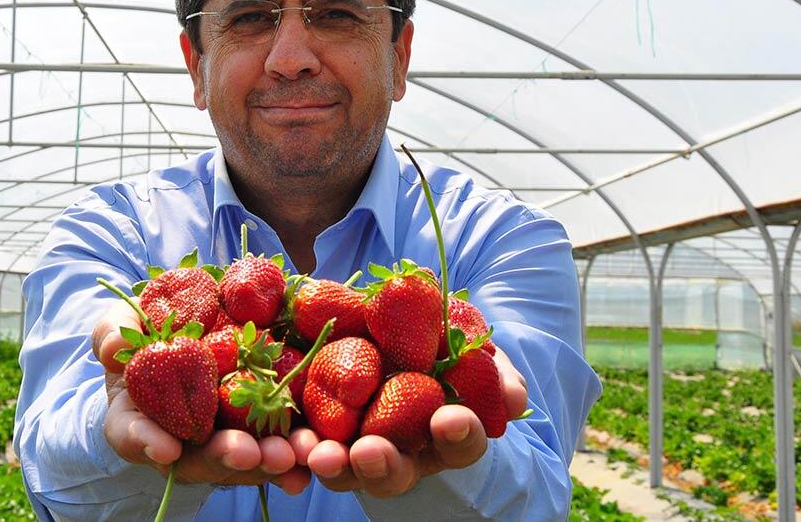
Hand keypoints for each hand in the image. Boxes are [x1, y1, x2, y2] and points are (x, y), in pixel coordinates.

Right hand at [92, 300, 311, 493]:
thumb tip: (115, 347)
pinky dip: (297, 450)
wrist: (189, 329)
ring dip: (269, 460)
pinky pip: (280, 443)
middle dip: (226, 456)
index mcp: (137, 415)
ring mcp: (222, 436)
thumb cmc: (146, 331)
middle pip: (201, 457)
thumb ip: (112, 332)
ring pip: (246, 457)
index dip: (146, 442)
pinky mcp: (261, 427)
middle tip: (247, 453)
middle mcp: (180, 438)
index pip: (132, 434)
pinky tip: (315, 452)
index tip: (165, 449)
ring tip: (291, 455)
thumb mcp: (121, 325)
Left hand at [291, 348, 527, 496]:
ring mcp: (358, 446)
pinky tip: (286, 442)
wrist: (399, 328)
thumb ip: (496, 371)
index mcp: (447, 433)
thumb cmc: (445, 343)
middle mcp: (404, 451)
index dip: (458, 435)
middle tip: (369, 453)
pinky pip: (305, 444)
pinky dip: (295, 447)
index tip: (449, 420)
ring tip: (319, 454)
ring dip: (332, 464)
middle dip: (383, 465)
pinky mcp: (320, 429)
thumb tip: (514, 399)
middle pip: (394, 472)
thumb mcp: (473, 349)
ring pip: (345, 468)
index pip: (460, 442)